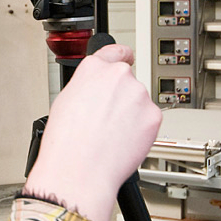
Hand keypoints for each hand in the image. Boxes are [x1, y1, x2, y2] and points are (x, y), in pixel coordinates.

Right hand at [24, 44, 161, 220]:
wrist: (79, 168)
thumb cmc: (66, 141)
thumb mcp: (66, 100)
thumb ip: (88, 87)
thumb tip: (98, 92)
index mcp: (94, 68)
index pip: (116, 51)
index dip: (123, 55)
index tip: (128, 57)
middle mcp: (119, 75)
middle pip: (128, 83)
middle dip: (122, 99)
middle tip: (108, 121)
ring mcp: (138, 94)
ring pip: (139, 103)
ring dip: (132, 116)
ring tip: (111, 136)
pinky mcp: (153, 115)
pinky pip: (149, 121)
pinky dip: (141, 131)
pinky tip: (123, 142)